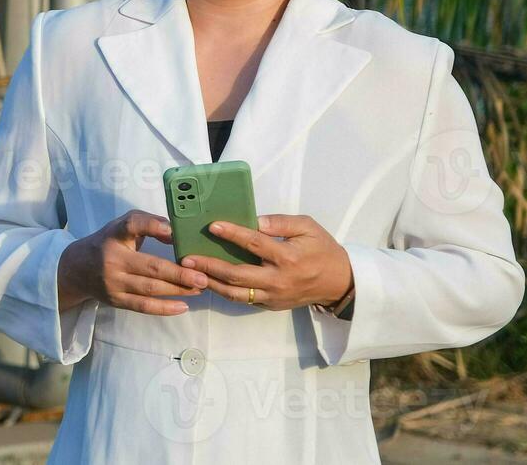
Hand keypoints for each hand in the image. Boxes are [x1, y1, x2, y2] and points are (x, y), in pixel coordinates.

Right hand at [58, 209, 207, 315]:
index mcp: (114, 234)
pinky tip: (183, 306)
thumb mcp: (121, 226)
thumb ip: (146, 224)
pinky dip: (164, 308)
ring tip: (200, 288)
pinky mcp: (115, 300)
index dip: (152, 226)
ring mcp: (113, 282)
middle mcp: (112, 258)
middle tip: (203, 276)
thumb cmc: (108, 243)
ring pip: (150, 288)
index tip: (173, 231)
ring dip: (178, 289)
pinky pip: (143, 307)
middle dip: (180, 273)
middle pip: (151, 266)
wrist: (77, 269)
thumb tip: (176, 233)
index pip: (132, 225)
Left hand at [181, 213, 352, 311]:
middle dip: (210, 266)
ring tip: (190, 273)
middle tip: (187, 258)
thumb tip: (255, 220)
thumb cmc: (322, 250)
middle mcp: (278, 279)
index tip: (213, 226)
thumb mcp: (308, 227)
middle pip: (237, 274)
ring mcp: (273, 296)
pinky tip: (208, 282)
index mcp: (288, 257)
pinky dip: (224, 292)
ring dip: (211, 283)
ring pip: (235, 293)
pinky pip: (243, 299)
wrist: (339, 283)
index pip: (255, 244)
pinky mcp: (270, 305)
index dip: (233, 234)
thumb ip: (281, 222)